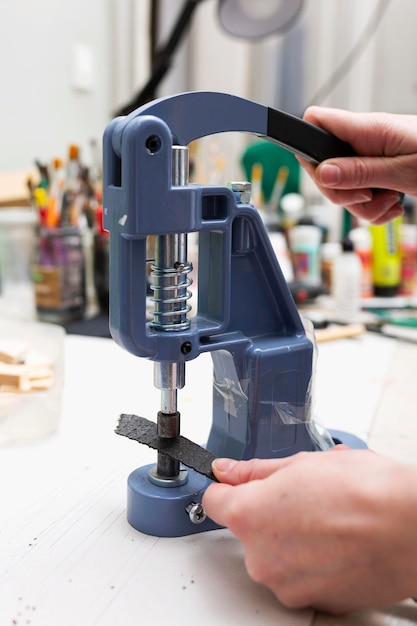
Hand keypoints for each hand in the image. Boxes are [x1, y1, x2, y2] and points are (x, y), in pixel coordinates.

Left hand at [202, 448, 416, 613]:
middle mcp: (261, 558)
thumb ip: (254, 471)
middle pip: (247, 531)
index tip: (235, 484)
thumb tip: (228, 471)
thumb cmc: (365, 492)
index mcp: (250, 516)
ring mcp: (287, 585)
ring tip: (327, 520)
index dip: (226, 488)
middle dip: (268, 513)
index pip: (213, 501)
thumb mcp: (302, 464)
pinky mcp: (314, 601)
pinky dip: (312, 563)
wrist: (411, 528)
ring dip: (291, 540)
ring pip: (275, 555)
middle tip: (303, 497)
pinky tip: (337, 543)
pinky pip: (300, 577)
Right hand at [298, 106, 416, 223]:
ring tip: (388, 202)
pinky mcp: (379, 170)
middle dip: (341, 193)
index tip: (326, 177)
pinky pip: (361, 193)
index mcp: (369, 129)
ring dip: (361, 206)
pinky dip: (374, 207)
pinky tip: (393, 204)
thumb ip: (360, 172)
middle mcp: (365, 139)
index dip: (308, 148)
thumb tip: (323, 172)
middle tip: (367, 197)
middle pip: (325, 165)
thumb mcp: (403, 172)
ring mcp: (371, 155)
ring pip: (343, 186)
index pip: (315, 122)